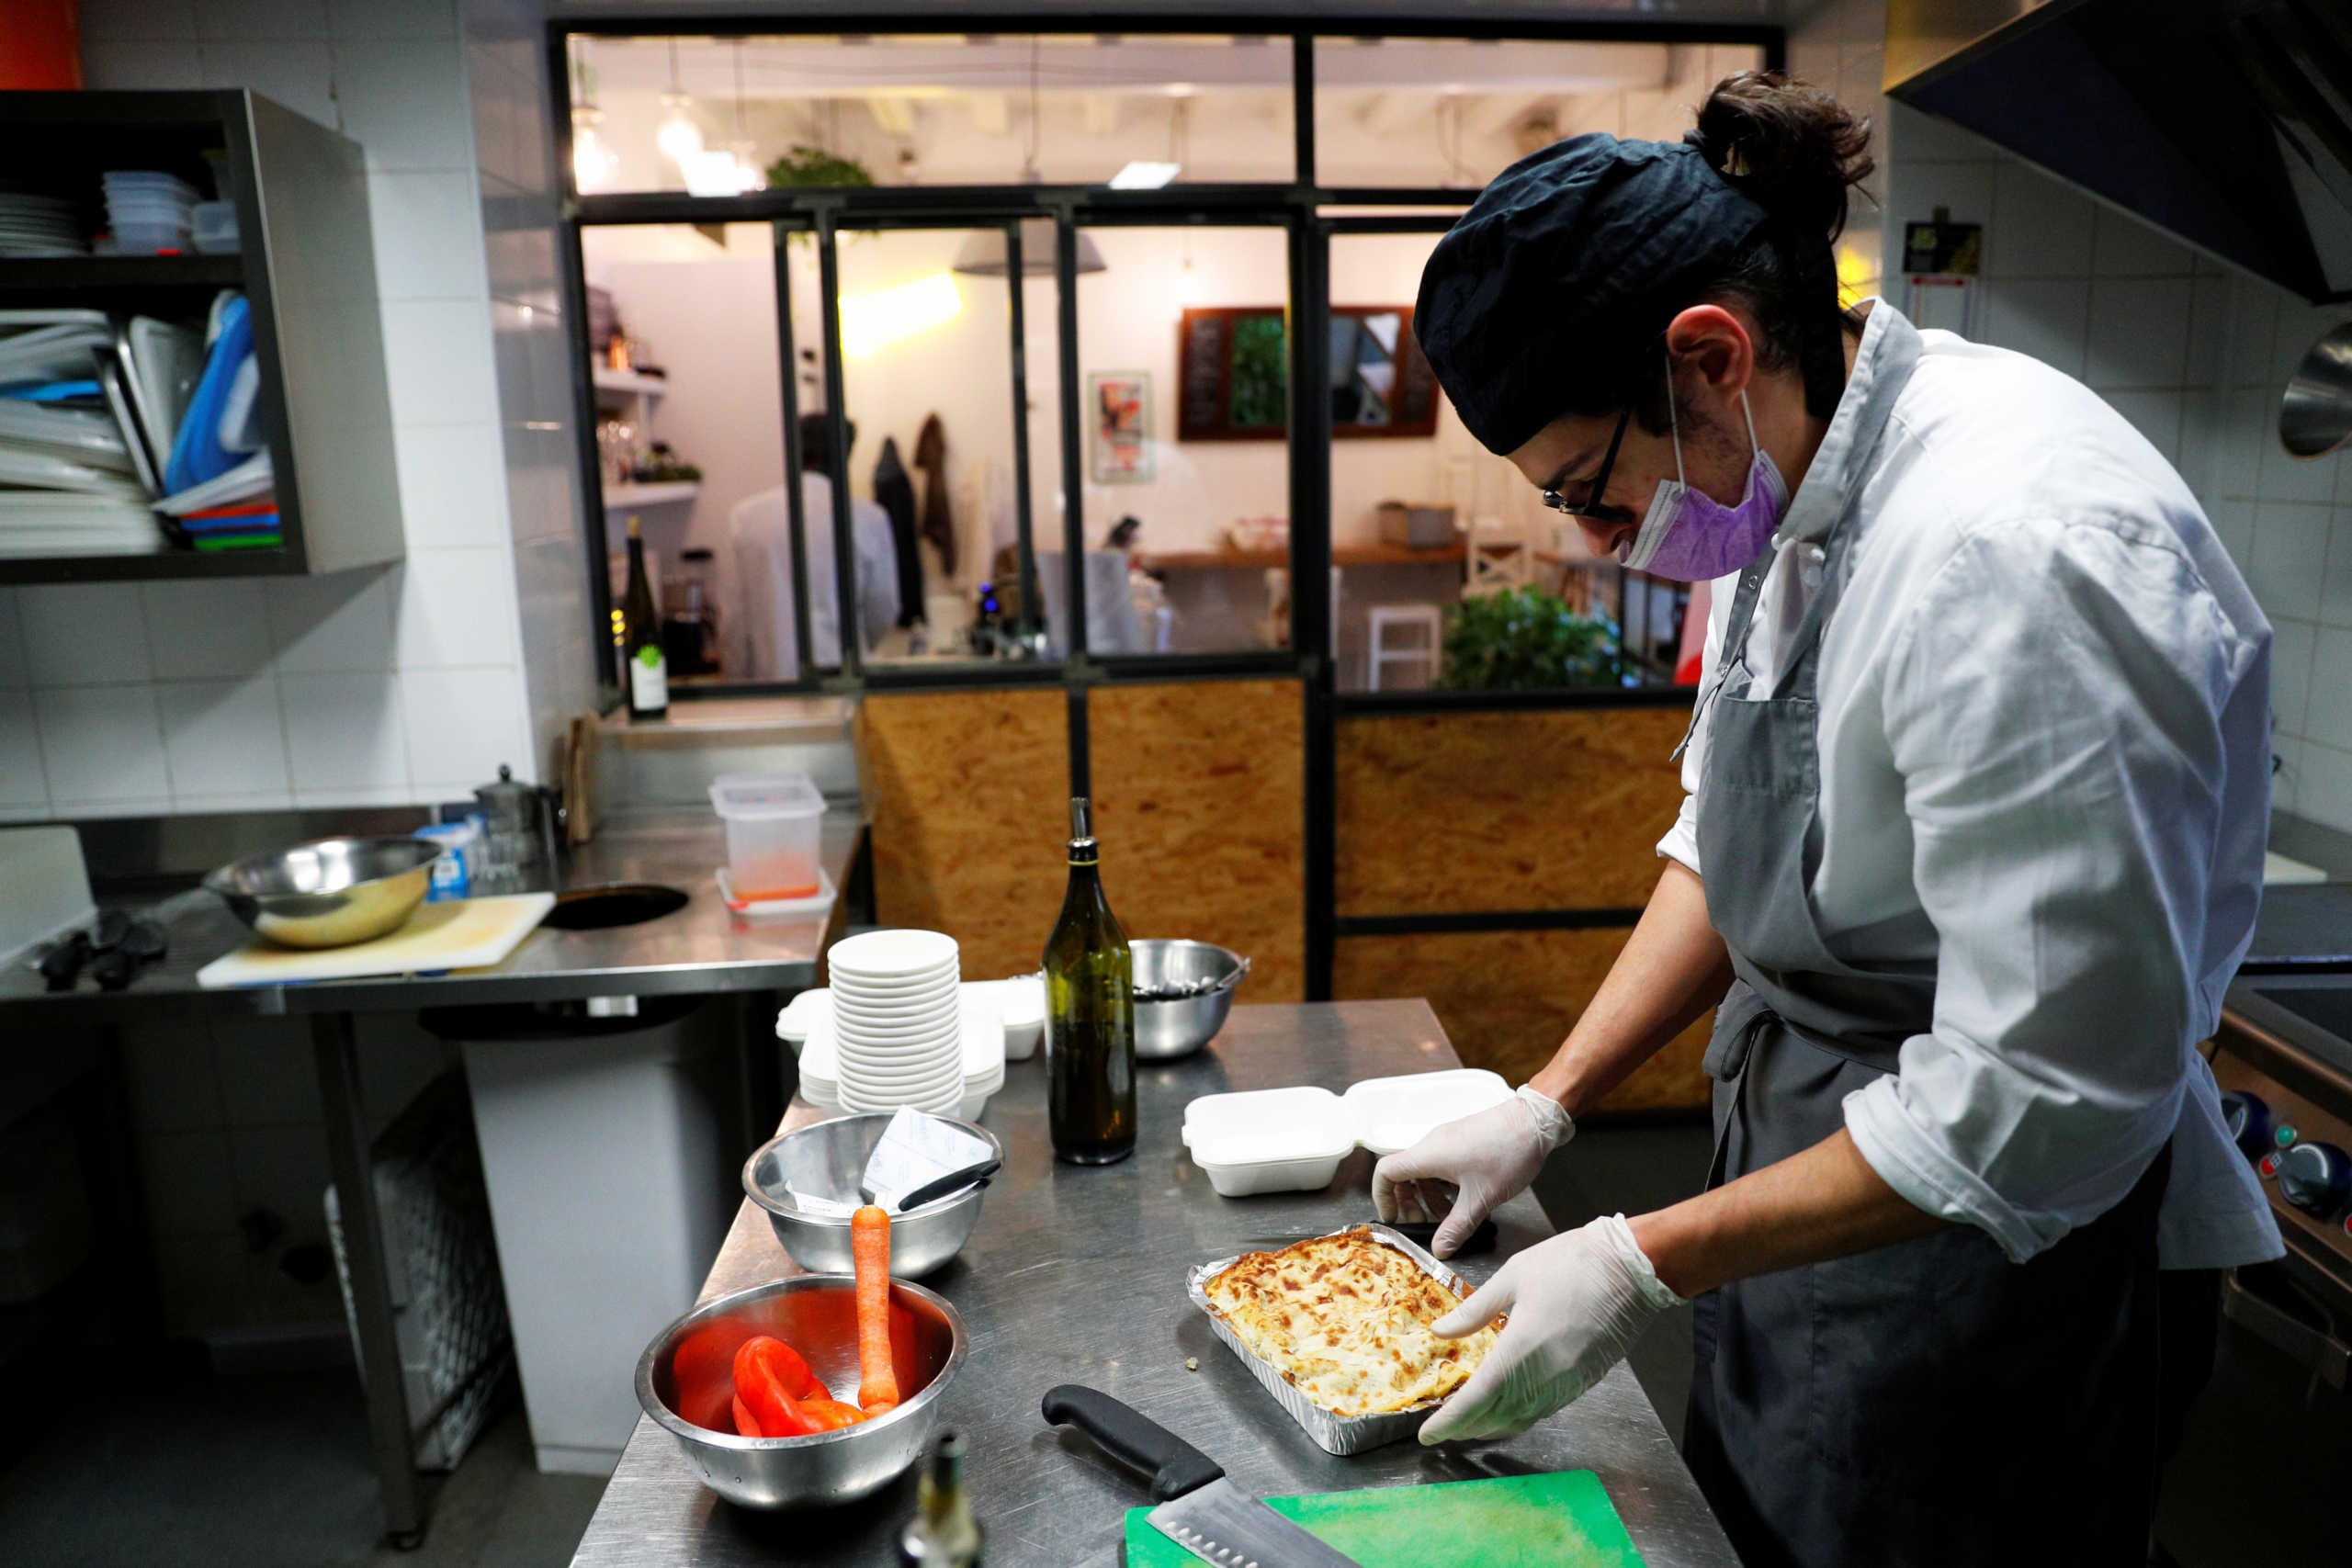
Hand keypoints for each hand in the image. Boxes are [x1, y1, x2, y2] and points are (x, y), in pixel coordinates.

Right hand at [1372, 1086, 1572, 1257]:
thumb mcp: (1481, 1199)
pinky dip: (1445, 1186)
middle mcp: (1433, 1144)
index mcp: (1428, 1155)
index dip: (1382, 1198)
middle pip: (1403, 1174)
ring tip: (1449, 1219)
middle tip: (1423, 1225)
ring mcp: (1448, 1140)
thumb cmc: (1508, 1152)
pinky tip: (1466, 1202)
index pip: (1385, 1172)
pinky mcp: (1463, 1140)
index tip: (1393, 1218)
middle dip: (1409, 1203)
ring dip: (1430, 1197)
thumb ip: (1457, 1227)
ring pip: (1425, 1171)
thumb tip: (1440, 1250)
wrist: (1535, 1121)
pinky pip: (1442, 1164)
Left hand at [1418, 1214, 1680, 1444]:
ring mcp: (1569, 1382)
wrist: (1632, 1268)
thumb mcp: (1513, 1276)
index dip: (1450, 1421)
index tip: (1428, 1435)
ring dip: (1494, 1425)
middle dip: (1467, 1428)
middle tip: (1443, 1429)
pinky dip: (1521, 1415)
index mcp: (1521, 1347)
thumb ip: (1475, 1310)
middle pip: (1498, 1416)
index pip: (1477, 1399)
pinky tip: (1509, 1407)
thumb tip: (1441, 1330)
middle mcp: (1545, 1375)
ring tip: (1470, 1423)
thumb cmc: (1571, 1263)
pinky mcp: (1586, 1381)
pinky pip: (1546, 1409)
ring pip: (1524, 1418)